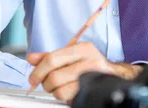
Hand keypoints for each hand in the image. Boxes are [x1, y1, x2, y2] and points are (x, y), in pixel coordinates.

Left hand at [26, 42, 141, 101]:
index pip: (52, 59)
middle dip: (46, 83)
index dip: (38, 71)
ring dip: (55, 92)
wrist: (116, 75)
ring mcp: (93, 77)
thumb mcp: (72, 55)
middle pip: (54, 76)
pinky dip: (64, 97)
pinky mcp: (93, 90)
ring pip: (60, 90)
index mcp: (82, 48)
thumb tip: (31, 58)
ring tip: (59, 88)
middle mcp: (90, 61)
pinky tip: (68, 92)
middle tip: (47, 84)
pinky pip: (69, 98)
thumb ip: (50, 56)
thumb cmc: (91, 64)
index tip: (33, 78)